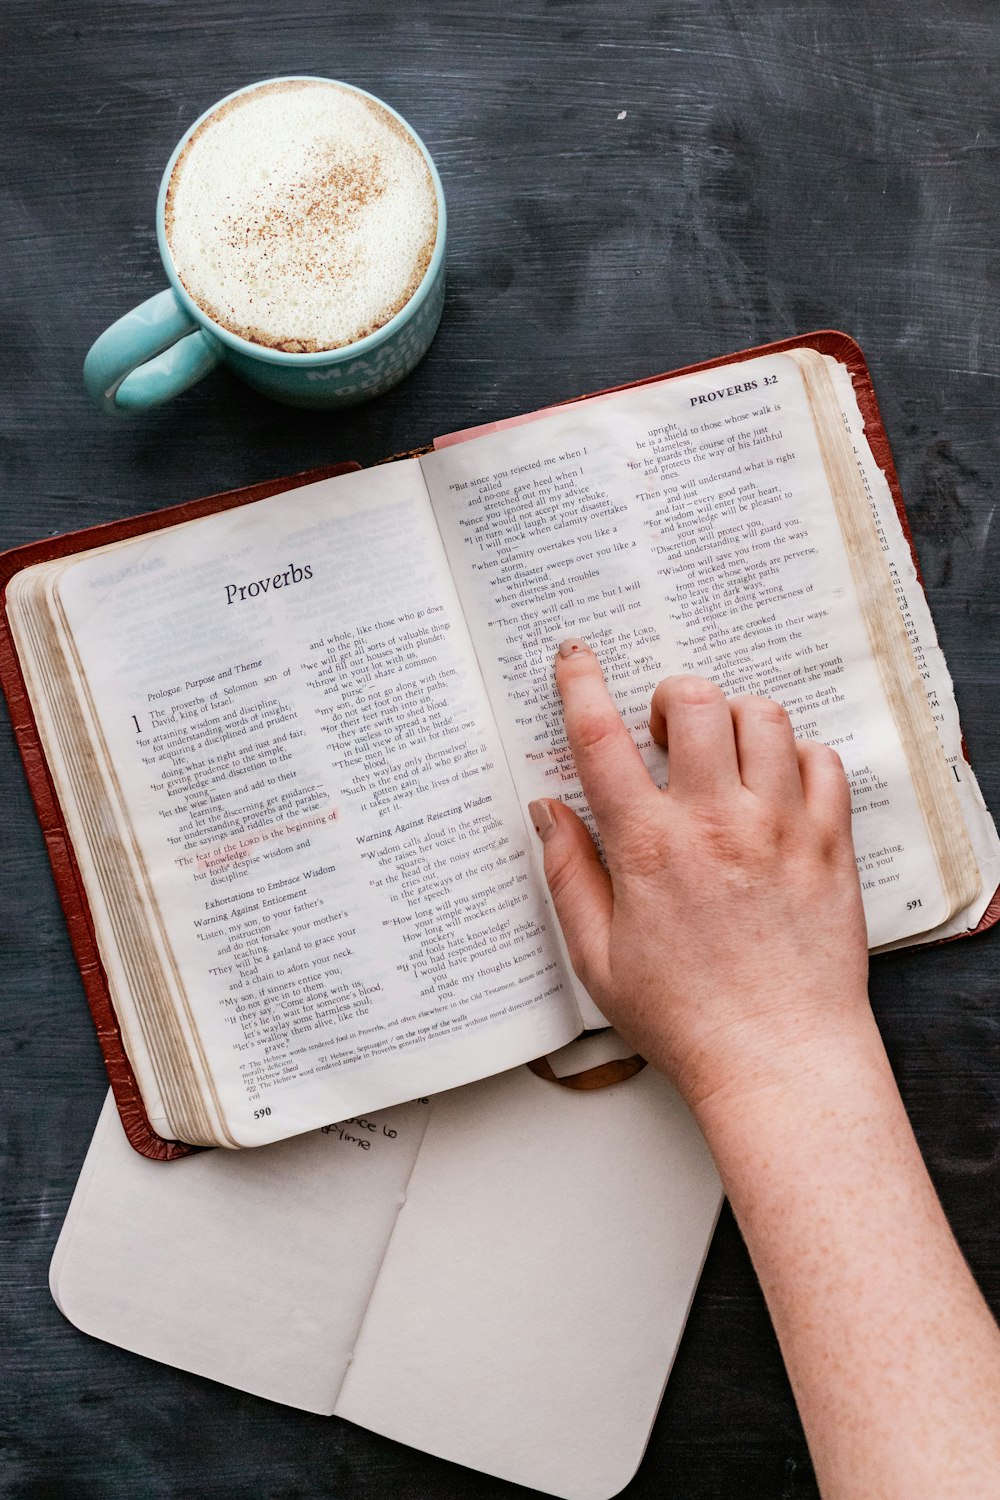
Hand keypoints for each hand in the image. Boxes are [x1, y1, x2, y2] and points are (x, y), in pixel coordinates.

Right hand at [529, 640, 869, 1116]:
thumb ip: (568, 874)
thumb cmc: (686, 1019)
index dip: (581, 684)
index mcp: (649, 848)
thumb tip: (547, 811)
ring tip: (723, 756)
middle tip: (666, 730)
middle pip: (695, 702)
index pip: (602, 739)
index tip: (575, 658)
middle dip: (671, 696)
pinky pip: (823, 761)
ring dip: (734, 720)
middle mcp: (716, 824)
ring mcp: (780, 828)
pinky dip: (798, 757)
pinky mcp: (830, 844)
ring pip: (763, 718)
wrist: (779, 1058)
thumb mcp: (597, 957)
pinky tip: (777, 786)